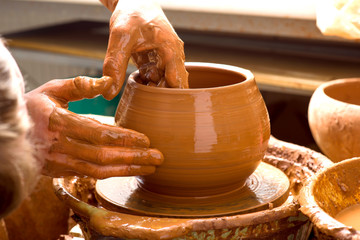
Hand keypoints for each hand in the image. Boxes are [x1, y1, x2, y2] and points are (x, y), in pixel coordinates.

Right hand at [25, 76, 162, 178]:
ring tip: (151, 167)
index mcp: (57, 122)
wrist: (9, 134)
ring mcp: (60, 162)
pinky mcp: (62, 171)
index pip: (96, 133)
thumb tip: (108, 82)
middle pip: (103, 156)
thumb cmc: (33, 108)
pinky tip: (131, 170)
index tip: (146, 139)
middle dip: (133, 158)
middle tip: (158, 158)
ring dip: (127, 170)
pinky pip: (91, 176)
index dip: (123, 138)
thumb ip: (79, 85)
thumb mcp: (52, 89)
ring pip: (99, 171)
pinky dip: (114, 174)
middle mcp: (59, 146)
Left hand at [100, 0, 188, 98]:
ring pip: (165, 84)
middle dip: (159, 95)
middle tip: (142, 94)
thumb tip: (109, 93)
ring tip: (138, 84)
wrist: (133, 1)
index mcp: (171, 50)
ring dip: (152, 89)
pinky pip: (156, 79)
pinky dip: (147, 84)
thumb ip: (114, 64)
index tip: (153, 101)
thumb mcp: (120, 36)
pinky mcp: (157, 62)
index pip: (178, 82)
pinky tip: (137, 79)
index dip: (167, 96)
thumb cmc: (132, 13)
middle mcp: (173, 57)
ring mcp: (166, 60)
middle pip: (174, 86)